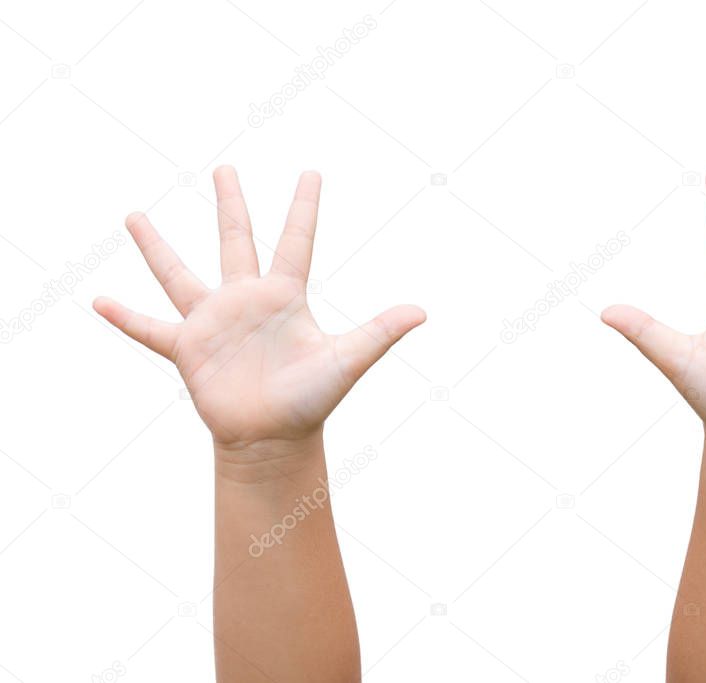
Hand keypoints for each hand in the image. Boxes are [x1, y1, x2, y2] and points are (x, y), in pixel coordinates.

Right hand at [95, 167, 424, 453]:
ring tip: (135, 215)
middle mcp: (247, 300)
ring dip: (157, 246)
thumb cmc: (312, 400)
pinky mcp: (187, 349)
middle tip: (224, 169)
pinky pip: (150, 329)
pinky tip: (98, 302)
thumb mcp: (347, 359)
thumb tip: (422, 311)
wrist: (274, 439)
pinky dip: (126, 318)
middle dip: (231, 203)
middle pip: (236, 239)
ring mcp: (214, 322)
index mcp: (285, 296)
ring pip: (179, 274)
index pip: (296, 239)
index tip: (311, 171)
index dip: (304, 206)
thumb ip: (380, 332)